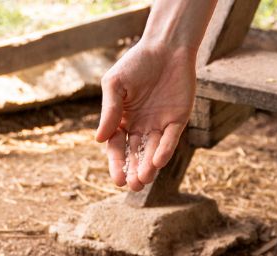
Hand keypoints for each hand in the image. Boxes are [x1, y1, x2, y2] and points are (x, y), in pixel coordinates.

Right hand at [95, 43, 196, 190]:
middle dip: (133, 171)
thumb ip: (109, 111)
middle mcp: (141, 126)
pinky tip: (157, 161)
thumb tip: (98, 140)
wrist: (166, 48)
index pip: (118, 148)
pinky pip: (170, 140)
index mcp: (122, 120)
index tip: (117, 179)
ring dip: (148, 166)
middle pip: (136, 154)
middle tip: (132, 186)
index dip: (117, 164)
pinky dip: (164, 151)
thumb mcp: (115, 85)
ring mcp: (159, 125)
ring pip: (153, 151)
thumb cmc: (136, 63)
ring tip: (143, 180)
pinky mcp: (177, 121)